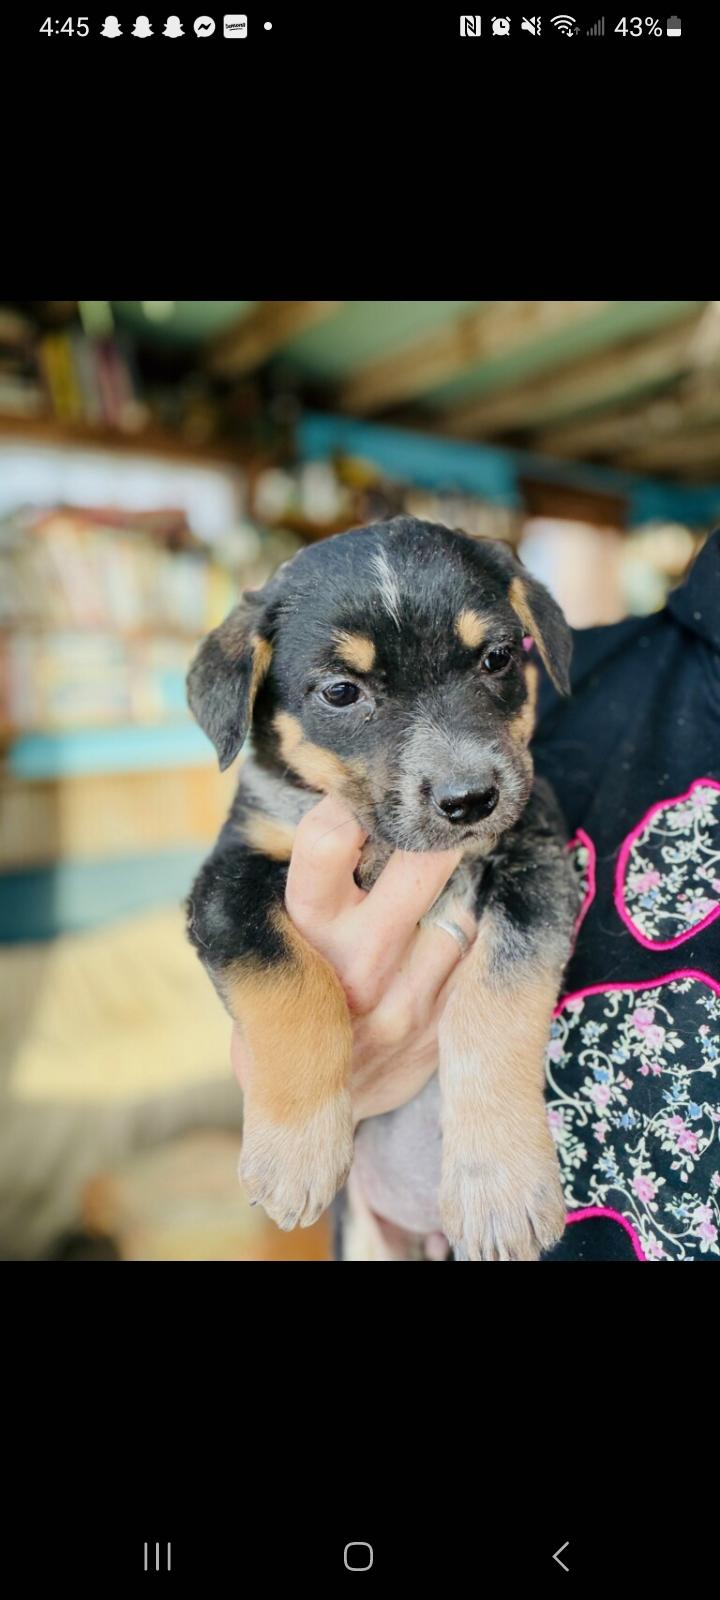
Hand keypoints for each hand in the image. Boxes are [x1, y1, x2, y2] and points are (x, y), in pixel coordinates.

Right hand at [231, 794, 476, 1123]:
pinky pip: (481, 957)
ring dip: (468, 879)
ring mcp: (409, 998)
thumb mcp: (277, 935)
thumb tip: (347, 794)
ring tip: (460, 866)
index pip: (326, 842)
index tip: (370, 787)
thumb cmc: (293, 985)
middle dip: (439, 831)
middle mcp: (359, 961)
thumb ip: (312, 875)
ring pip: (466, 906)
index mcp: (307, 927)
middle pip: (424, 863)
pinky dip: (480, 930)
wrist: (305, 1095)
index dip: (352, 803)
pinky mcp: (443, 1026)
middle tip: (445, 814)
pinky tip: (466, 921)